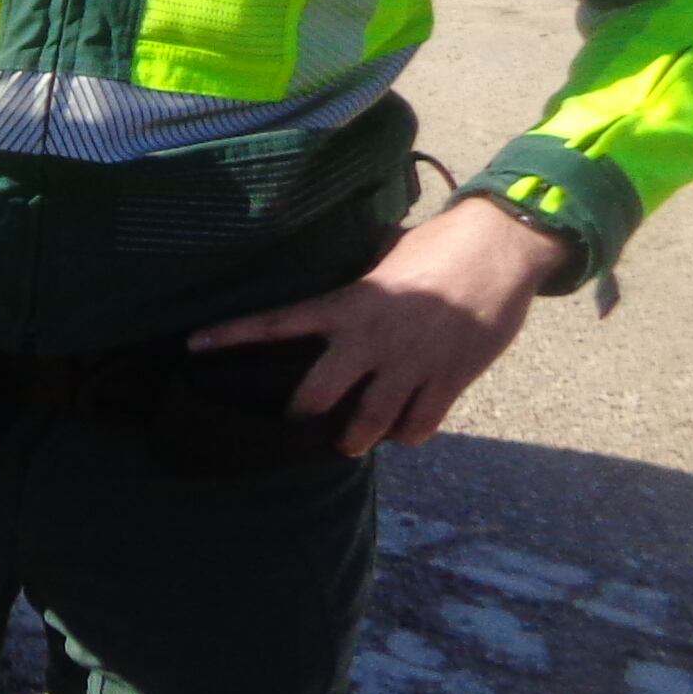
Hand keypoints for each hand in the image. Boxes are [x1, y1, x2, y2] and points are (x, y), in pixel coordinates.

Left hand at [188, 198, 572, 455]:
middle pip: (319, 395)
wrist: (499, 249)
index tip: (193, 345)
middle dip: (303, 417)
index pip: (276, 321)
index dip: (232, 335)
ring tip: (347, 445)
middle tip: (296, 425)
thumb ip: (353, 286)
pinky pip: (420, 424)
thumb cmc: (436, 247)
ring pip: (370, 422)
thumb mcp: (381, 260)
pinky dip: (408, 433)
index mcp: (348, 304)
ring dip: (355, 439)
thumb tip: (331, 289)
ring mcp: (410, 363)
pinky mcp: (449, 380)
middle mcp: (371, 339)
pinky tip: (402, 432)